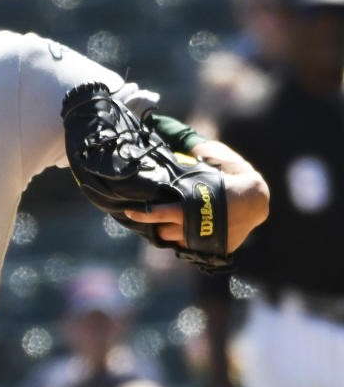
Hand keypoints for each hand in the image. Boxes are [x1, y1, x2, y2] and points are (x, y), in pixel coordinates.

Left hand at [125, 140, 268, 253]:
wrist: (258, 198)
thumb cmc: (232, 175)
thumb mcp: (212, 158)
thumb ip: (194, 153)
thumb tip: (170, 138)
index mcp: (190, 203)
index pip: (157, 213)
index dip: (141, 213)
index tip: (129, 210)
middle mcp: (194, 225)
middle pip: (162, 231)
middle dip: (153, 224)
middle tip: (145, 215)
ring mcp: (204, 239)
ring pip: (174, 241)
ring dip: (167, 233)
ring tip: (161, 222)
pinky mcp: (213, 248)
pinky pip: (190, 248)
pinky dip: (183, 240)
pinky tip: (179, 229)